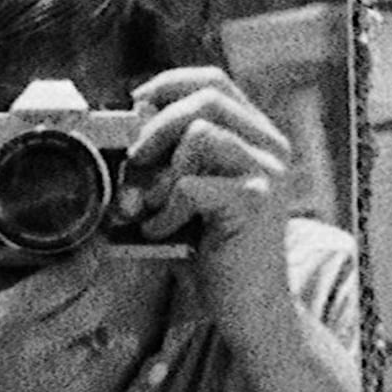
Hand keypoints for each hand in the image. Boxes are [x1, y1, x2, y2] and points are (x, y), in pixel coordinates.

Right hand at [0, 230, 154, 391]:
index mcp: (6, 320)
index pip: (72, 278)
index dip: (90, 254)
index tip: (91, 241)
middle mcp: (36, 352)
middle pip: (96, 303)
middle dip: (97, 282)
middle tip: (87, 271)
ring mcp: (57, 383)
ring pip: (97, 335)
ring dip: (86, 321)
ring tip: (58, 318)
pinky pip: (92, 368)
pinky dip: (79, 356)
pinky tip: (49, 357)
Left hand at [128, 66, 301, 351]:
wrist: (251, 310)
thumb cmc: (212, 252)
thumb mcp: (187, 195)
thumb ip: (167, 162)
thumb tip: (120, 132)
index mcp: (258, 138)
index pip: (216, 81)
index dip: (171, 82)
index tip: (136, 101)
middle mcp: (271, 148)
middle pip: (208, 98)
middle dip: (157, 124)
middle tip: (135, 160)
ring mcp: (270, 173)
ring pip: (201, 134)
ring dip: (160, 171)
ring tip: (149, 207)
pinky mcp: (257, 203)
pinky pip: (193, 185)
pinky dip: (165, 209)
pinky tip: (162, 233)